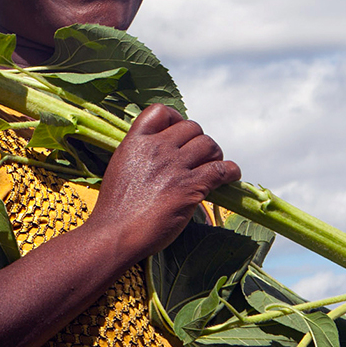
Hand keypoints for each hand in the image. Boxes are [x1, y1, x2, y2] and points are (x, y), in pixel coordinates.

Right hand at [83, 104, 241, 260]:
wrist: (115, 234)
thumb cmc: (115, 209)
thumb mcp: (120, 169)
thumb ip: (139, 156)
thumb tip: (161, 154)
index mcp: (135, 143)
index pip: (161, 112)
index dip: (176, 119)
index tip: (179, 134)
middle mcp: (156, 149)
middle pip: (192, 127)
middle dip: (198, 141)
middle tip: (197, 159)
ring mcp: (174, 167)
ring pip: (209, 144)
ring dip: (215, 155)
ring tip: (210, 168)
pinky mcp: (191, 187)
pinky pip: (222, 169)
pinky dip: (230, 171)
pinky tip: (228, 177)